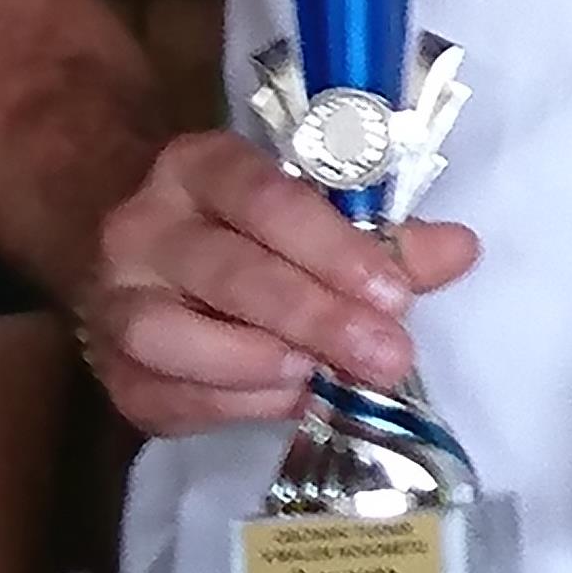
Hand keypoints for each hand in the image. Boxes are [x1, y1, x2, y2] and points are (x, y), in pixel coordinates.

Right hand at [74, 129, 478, 434]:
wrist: (154, 266)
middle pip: (228, 271)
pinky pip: (162, 395)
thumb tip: (461, 250)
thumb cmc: (256, 234)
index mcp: (199, 167)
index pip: (265, 198)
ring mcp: (114, 300)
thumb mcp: (316, 215)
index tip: (397, 294)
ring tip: (321, 378)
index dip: (334, 248)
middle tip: (386, 355)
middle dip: (315, 318)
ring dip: (257, 363)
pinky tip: (286, 400)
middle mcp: (143, 227)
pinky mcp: (110, 371)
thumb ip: (386, 238)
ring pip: (167, 335)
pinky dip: (230, 404)